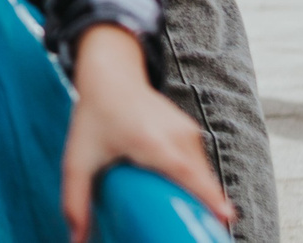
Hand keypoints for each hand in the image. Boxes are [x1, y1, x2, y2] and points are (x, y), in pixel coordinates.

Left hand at [61, 24, 234, 242]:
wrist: (111, 76)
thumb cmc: (95, 118)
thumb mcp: (78, 160)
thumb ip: (75, 201)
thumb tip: (76, 240)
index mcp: (150, 141)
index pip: (186, 173)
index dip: (208, 195)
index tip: (227, 217)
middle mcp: (175, 134)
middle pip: (200, 181)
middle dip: (205, 208)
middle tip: (202, 234)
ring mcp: (187, 130)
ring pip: (203, 175)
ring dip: (201, 197)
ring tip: (193, 221)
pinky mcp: (191, 131)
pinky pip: (200, 165)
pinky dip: (198, 183)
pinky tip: (187, 198)